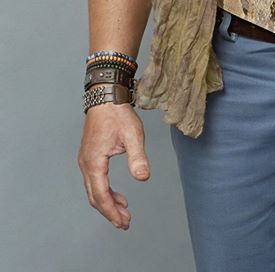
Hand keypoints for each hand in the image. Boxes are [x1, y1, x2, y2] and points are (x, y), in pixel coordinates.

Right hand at [77, 103, 150, 228]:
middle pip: (94, 197)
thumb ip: (137, 157)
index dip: (111, 211)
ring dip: (107, 203)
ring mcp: (86, 160)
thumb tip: (143, 178)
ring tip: (124, 212)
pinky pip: (94, 181)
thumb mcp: (133, 134)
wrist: (105, 96)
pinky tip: (118, 195)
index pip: (101, 195)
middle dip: (109, 212)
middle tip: (125, 223)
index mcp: (94, 161)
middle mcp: (86, 164)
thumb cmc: (118, 113)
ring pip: (93, 190)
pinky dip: (105, 191)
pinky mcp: (90, 156)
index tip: (123, 223)